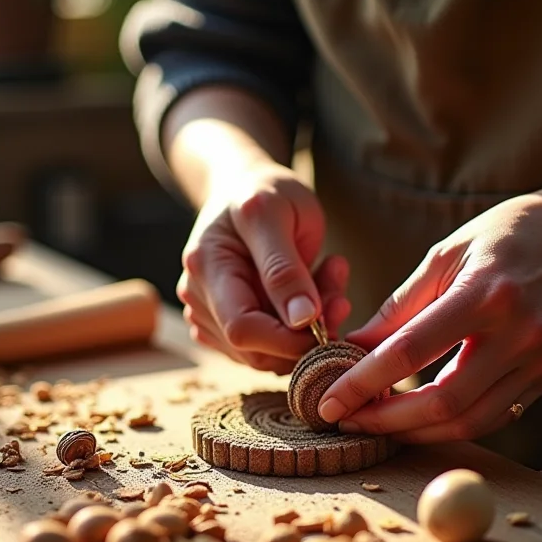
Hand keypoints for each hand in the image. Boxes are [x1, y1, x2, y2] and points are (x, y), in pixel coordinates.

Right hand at [176, 161, 351, 373]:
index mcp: (207, 267)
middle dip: (306, 335)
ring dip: (309, 330)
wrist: (245, 187)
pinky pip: (268, 347)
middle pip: (255, 350)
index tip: (332, 314)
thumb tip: (302, 321)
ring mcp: (209, 314)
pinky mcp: (226, 325)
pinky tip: (316, 289)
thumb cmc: (264, 191)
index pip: (242, 329)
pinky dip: (299, 329)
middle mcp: (200, 298)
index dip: (290, 338)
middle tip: (341, 294)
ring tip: (331, 278)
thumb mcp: (279, 213)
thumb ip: (286, 268)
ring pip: (266, 354)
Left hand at [319, 192, 541, 441]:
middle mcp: (520, 334)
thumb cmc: (508, 234)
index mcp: (486, 294)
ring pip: (470, 422)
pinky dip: (451, 424)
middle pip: (443, 402)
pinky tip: (417, 417)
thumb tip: (352, 350)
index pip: (411, 352)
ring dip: (415, 431)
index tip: (327, 401)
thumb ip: (400, 307)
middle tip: (346, 420)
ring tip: (375, 423)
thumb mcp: (446, 254)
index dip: (363, 383)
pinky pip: (494, 415)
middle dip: (386, 420)